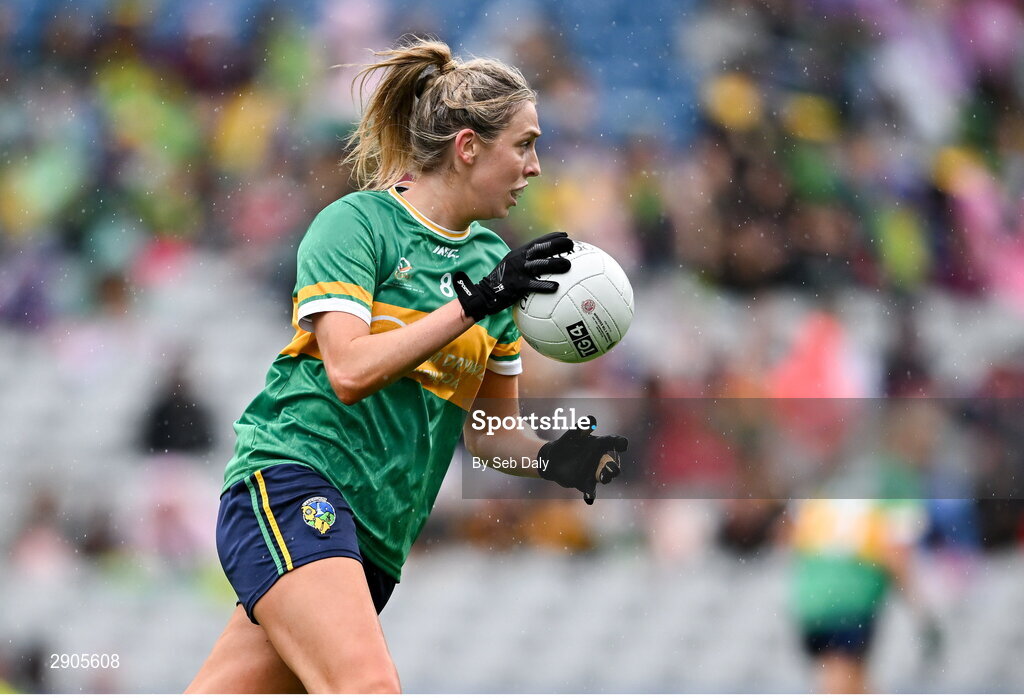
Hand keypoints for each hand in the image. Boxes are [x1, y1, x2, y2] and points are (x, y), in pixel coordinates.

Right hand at [453, 232, 572, 320]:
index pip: (537, 242)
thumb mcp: (512, 266)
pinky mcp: (516, 285)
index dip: (551, 237)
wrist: (484, 293)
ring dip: (554, 263)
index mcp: (519, 254)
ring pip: (539, 265)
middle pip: (540, 249)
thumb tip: (543, 264)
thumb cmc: (502, 281)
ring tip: (568, 264)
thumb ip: (525, 263)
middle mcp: (519, 259)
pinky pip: (533, 285)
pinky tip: (556, 287)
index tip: (565, 235)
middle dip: (556, 245)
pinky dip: (545, 285)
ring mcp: (518, 271)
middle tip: (571, 244)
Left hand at [538, 415, 627, 503]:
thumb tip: (590, 420)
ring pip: (604, 477)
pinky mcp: (585, 483)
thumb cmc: (567, 444)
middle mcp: (601, 460)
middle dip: (613, 466)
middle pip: (612, 464)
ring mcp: (595, 472)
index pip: (615, 442)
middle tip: (612, 468)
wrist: (553, 459)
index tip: (622, 444)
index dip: (620, 443)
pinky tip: (589, 499)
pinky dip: (590, 495)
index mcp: (602, 445)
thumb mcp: (571, 435)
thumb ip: (580, 429)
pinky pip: (590, 490)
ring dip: (605, 477)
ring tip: (604, 478)